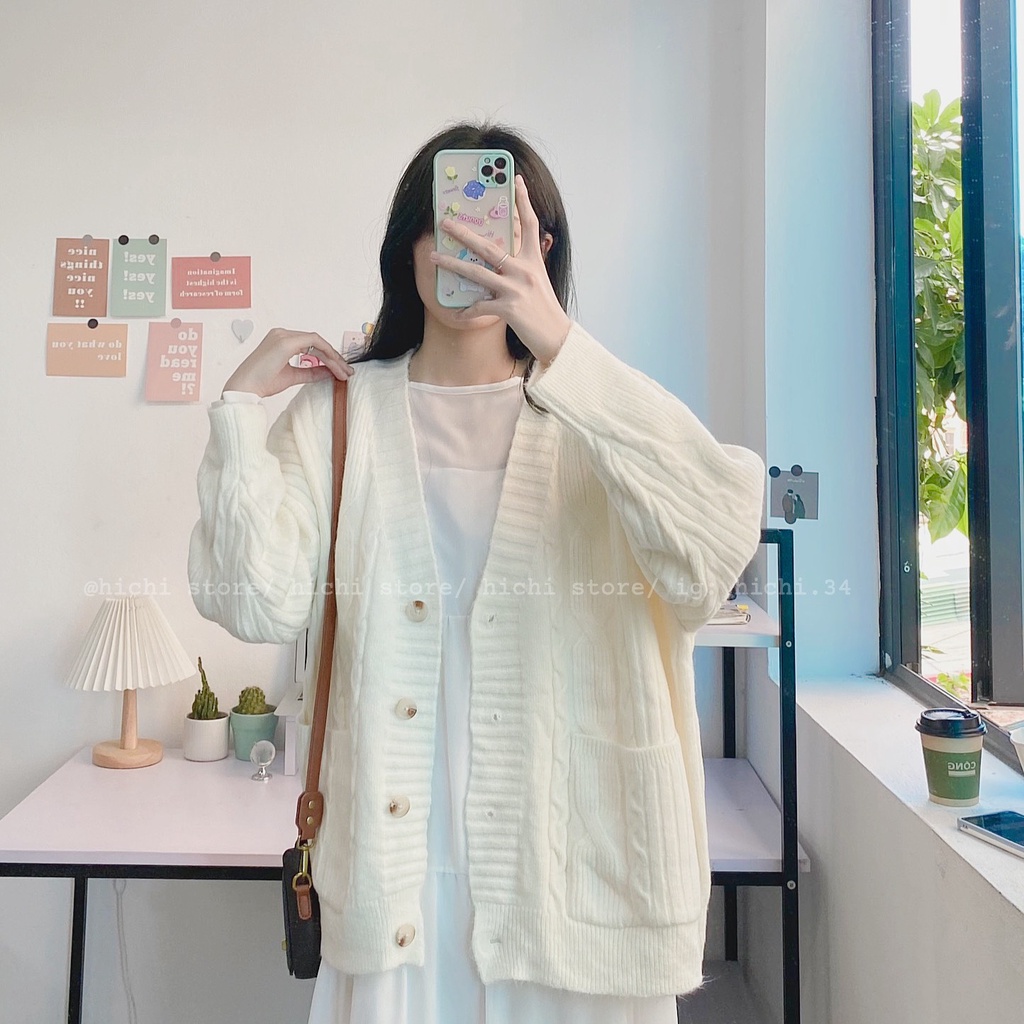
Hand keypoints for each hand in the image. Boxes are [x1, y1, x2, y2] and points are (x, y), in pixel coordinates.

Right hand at [222, 328, 353, 398]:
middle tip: (347, 372)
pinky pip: (313, 343)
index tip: (340, 370)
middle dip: (334, 358)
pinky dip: (326, 354)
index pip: (311, 345)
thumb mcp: (292, 377)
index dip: (328, 357)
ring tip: (343, 373)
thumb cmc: (262, 382)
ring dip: (333, 357)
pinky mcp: (285, 342)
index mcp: (281, 339)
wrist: (245, 388)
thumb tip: (328, 373)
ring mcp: (283, 335)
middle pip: (316, 342)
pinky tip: (334, 366)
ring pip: (317, 342)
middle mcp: (282, 333)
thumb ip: (310, 373)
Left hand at [429, 175, 570, 365]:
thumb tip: (501, 258)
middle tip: (445, 222)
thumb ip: (522, 268)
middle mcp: (524, 271)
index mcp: (533, 261)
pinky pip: (480, 307)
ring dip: (452, 264)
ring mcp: (516, 289)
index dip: (524, 201)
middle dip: (464, 233)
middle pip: (490, 246)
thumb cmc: (545, 311)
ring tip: (434, 257)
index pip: (530, 224)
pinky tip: (455, 313)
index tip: (517, 180)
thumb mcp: (538, 282)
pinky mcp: (509, 309)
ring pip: (478, 272)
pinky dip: (466, 311)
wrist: (558, 338)